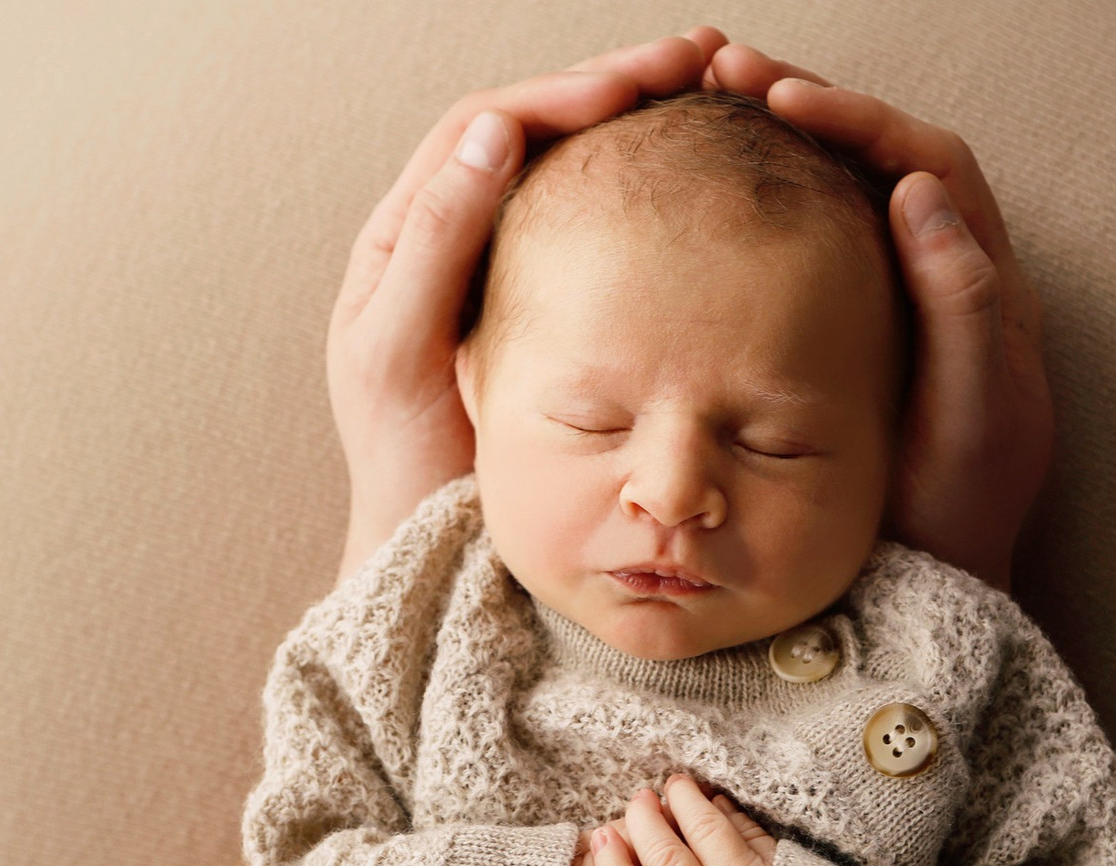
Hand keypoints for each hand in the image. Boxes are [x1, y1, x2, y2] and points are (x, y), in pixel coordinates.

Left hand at [326, 27, 728, 580]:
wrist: (427, 556)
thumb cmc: (405, 469)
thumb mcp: (401, 354)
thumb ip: (435, 247)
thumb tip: (497, 134)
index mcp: (407, 237)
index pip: (488, 130)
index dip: (563, 95)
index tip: (638, 83)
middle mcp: (455, 241)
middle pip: (538, 131)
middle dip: (616, 85)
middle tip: (700, 59)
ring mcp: (507, 275)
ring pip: (574, 173)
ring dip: (638, 128)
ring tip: (714, 96)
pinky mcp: (552, 317)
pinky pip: (599, 232)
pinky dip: (647, 195)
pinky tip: (701, 187)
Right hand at [706, 44, 1051, 592]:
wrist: (934, 594)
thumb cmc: (952, 521)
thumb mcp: (968, 422)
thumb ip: (960, 312)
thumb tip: (918, 192)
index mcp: (988, 295)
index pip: (929, 168)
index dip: (859, 122)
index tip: (781, 98)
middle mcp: (950, 288)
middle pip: (888, 163)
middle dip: (816, 111)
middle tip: (728, 74)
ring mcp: (902, 313)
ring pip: (853, 200)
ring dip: (793, 150)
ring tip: (715, 113)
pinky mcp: (859, 342)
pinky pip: (825, 250)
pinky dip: (778, 209)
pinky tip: (719, 203)